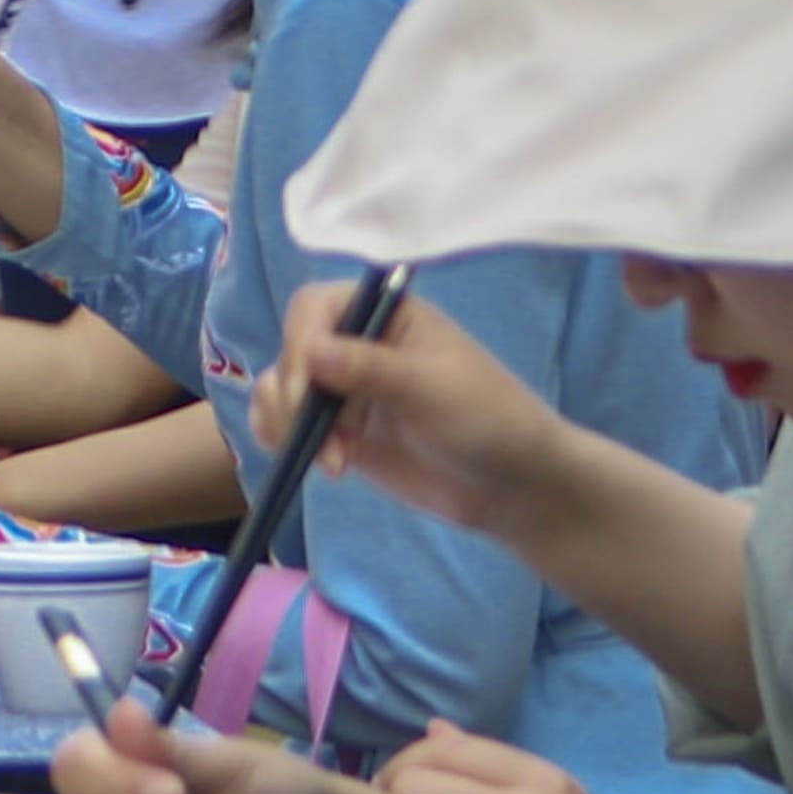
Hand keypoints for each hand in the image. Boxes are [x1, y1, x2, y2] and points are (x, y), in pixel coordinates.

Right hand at [257, 284, 581, 543]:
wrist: (510, 485)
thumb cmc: (486, 419)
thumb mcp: (431, 387)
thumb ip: (369, 368)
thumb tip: (308, 351)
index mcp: (387, 314)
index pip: (315, 309)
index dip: (299, 345)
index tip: (305, 393)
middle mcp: (358, 343)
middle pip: (291, 350)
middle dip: (294, 397)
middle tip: (321, 441)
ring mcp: (347, 389)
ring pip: (281, 389)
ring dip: (288, 425)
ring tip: (333, 462)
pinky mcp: (340, 430)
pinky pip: (287, 424)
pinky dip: (285, 441)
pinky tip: (321, 465)